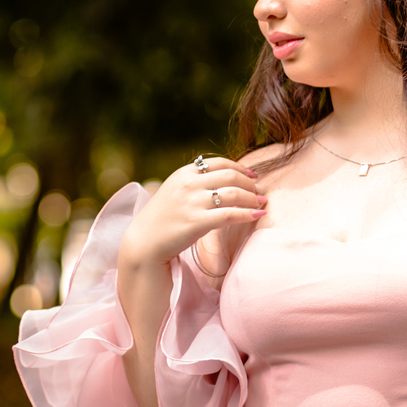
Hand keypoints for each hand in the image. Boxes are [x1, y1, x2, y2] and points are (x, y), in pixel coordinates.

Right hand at [118, 157, 266, 268]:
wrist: (144, 243)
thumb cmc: (163, 219)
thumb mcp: (175, 191)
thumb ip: (195, 183)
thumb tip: (224, 179)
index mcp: (184, 173)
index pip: (220, 163)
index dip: (241, 168)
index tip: (253, 177)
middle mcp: (189, 184)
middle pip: (231, 176)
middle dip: (250, 184)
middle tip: (260, 193)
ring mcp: (192, 203)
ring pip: (233, 193)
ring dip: (252, 198)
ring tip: (262, 204)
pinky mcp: (196, 222)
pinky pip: (229, 215)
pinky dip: (247, 214)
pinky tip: (258, 215)